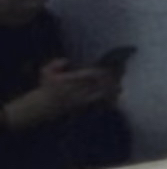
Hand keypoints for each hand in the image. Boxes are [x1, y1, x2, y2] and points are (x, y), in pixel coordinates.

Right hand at [3, 58, 117, 128]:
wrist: (47, 106)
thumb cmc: (46, 86)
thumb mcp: (45, 72)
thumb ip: (55, 64)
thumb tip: (67, 61)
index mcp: (68, 81)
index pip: (86, 76)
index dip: (97, 72)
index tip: (106, 69)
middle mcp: (76, 91)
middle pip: (96, 85)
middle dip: (107, 81)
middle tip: (119, 76)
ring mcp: (81, 100)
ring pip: (99, 95)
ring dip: (110, 91)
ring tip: (120, 87)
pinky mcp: (84, 107)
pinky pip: (98, 104)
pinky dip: (106, 101)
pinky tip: (115, 99)